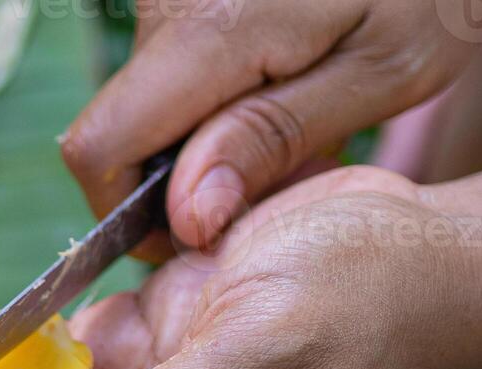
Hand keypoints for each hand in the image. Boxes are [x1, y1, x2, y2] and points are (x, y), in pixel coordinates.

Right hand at [63, 0, 477, 255]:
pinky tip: (281, 84)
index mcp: (207, 28)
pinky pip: (170, 71)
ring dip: (204, 137)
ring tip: (295, 118)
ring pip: (146, 104)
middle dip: (183, 175)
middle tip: (285, 168)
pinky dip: (213, 99)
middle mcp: (166, 3)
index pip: (100, 148)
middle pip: (123, 129)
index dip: (129, 212)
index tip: (195, 232)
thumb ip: (273, 140)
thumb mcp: (381, 71)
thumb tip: (186, 215)